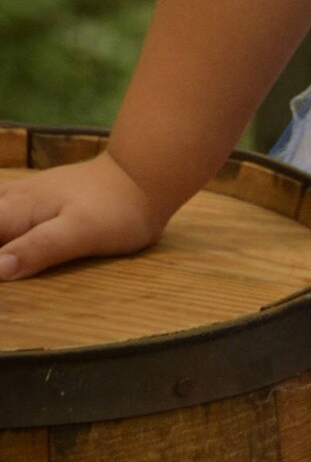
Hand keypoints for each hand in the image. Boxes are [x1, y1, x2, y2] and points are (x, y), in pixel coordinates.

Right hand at [0, 150, 166, 280]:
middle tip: (5, 286)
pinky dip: (1, 227)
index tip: (1, 285)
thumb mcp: (80, 233)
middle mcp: (12, 201)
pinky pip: (1, 212)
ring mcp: (24, 197)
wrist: (145, 174)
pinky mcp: (38, 200)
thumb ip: (37, 249)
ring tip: (5, 262)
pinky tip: (7, 239)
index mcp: (15, 211)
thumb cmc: (118, 208)